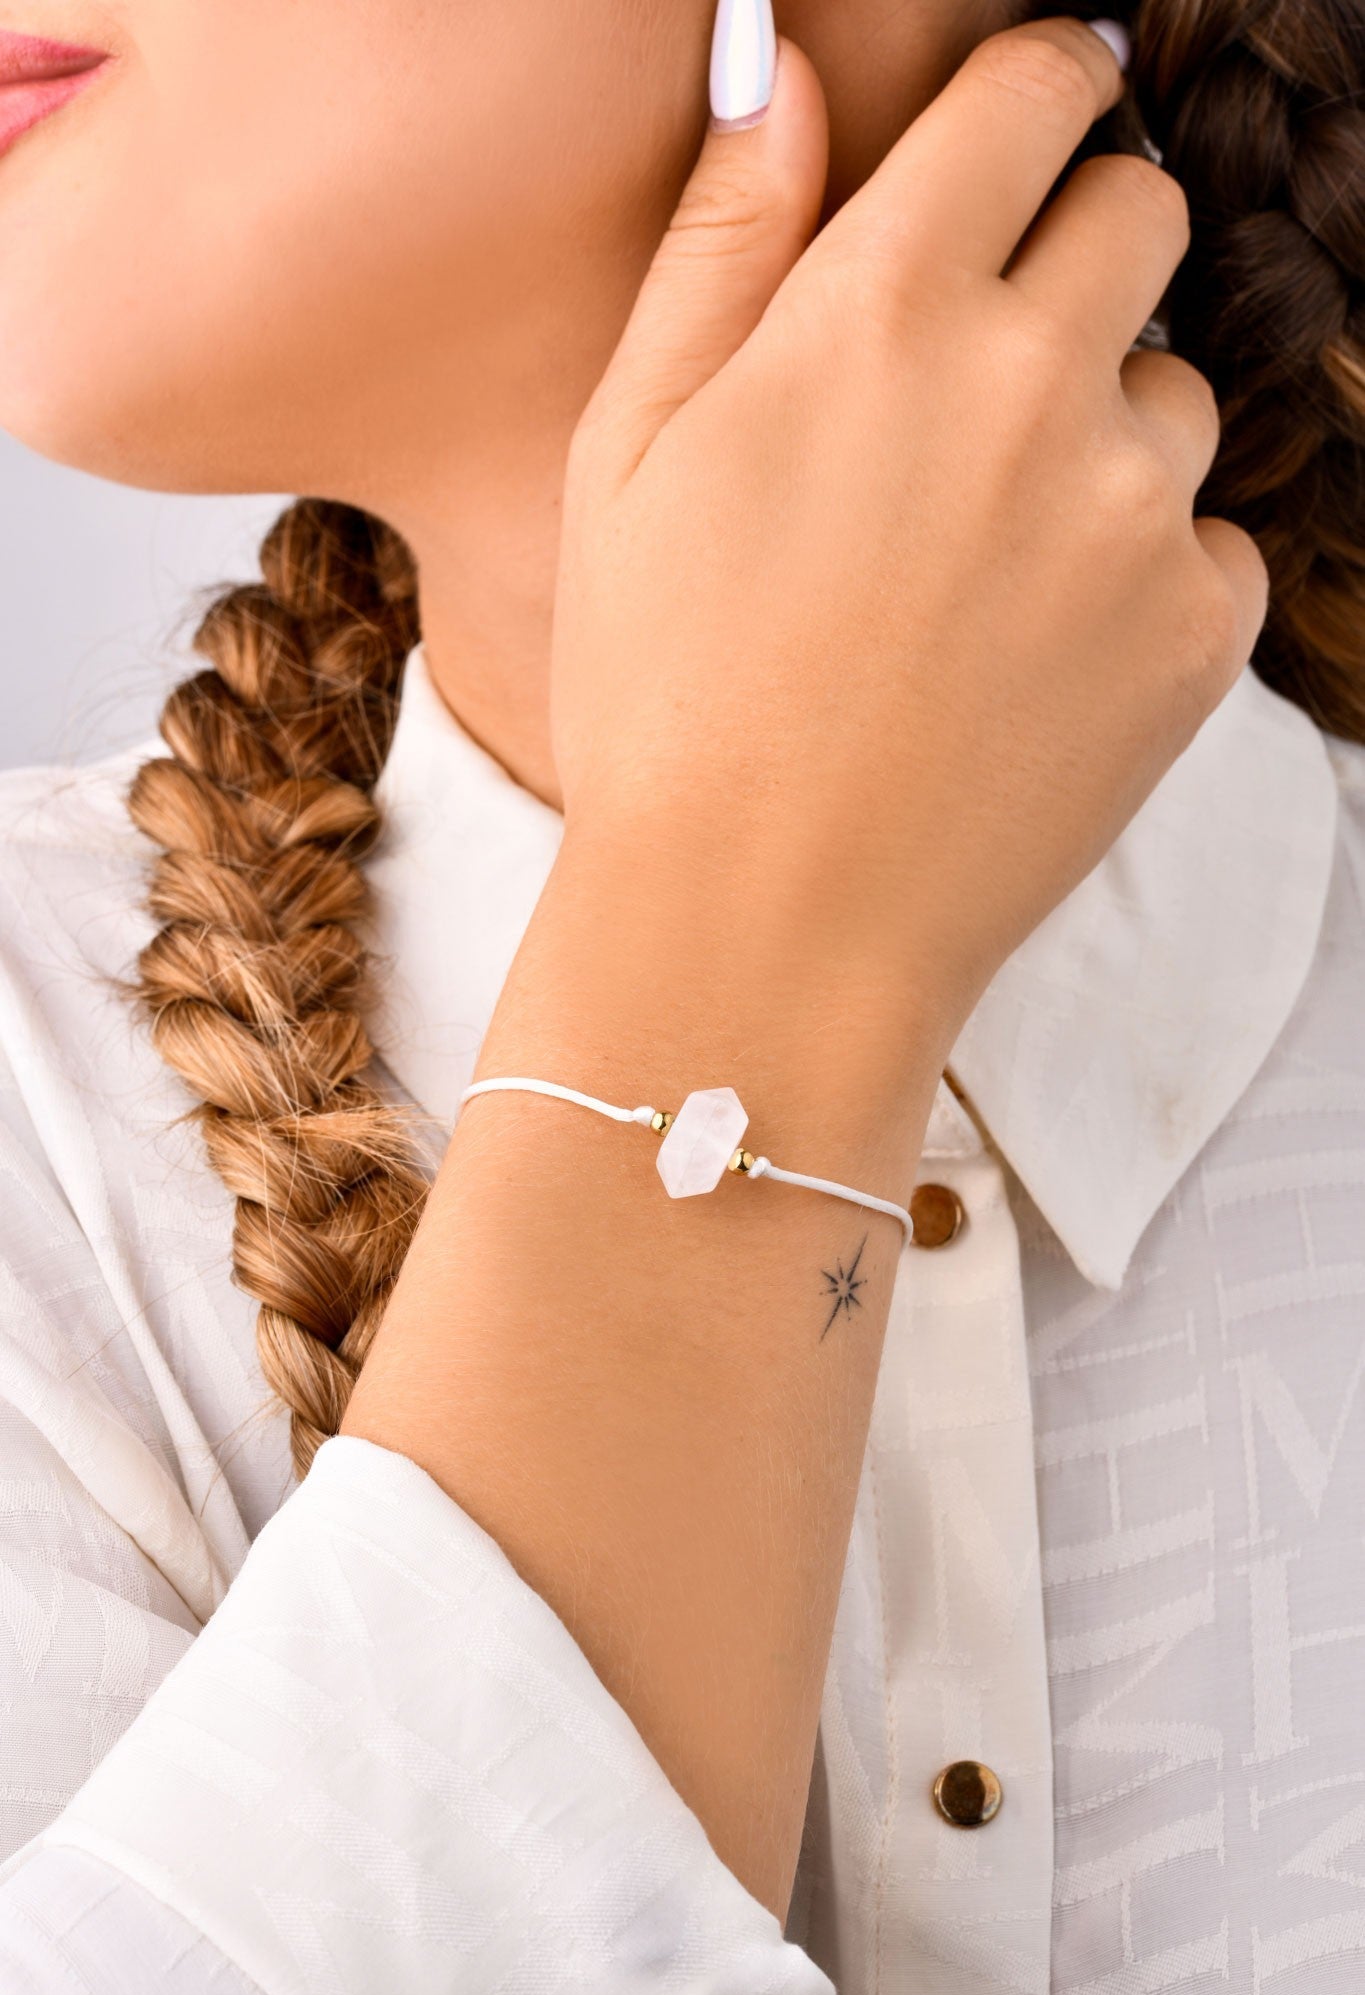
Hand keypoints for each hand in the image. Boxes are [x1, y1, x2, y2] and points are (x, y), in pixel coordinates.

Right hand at [549, 14, 1267, 1036]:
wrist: (762, 932)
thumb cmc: (664, 701)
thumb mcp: (626, 459)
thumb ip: (720, 246)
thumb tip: (788, 76)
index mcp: (879, 312)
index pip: (1035, 92)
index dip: (1036, 92)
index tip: (1025, 131)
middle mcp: (1032, 384)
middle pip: (1139, 213)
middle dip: (1078, 249)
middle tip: (990, 368)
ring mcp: (1132, 514)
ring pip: (1178, 390)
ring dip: (1105, 433)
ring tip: (984, 563)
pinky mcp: (1194, 637)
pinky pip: (1212, 540)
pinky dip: (1145, 573)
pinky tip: (1033, 656)